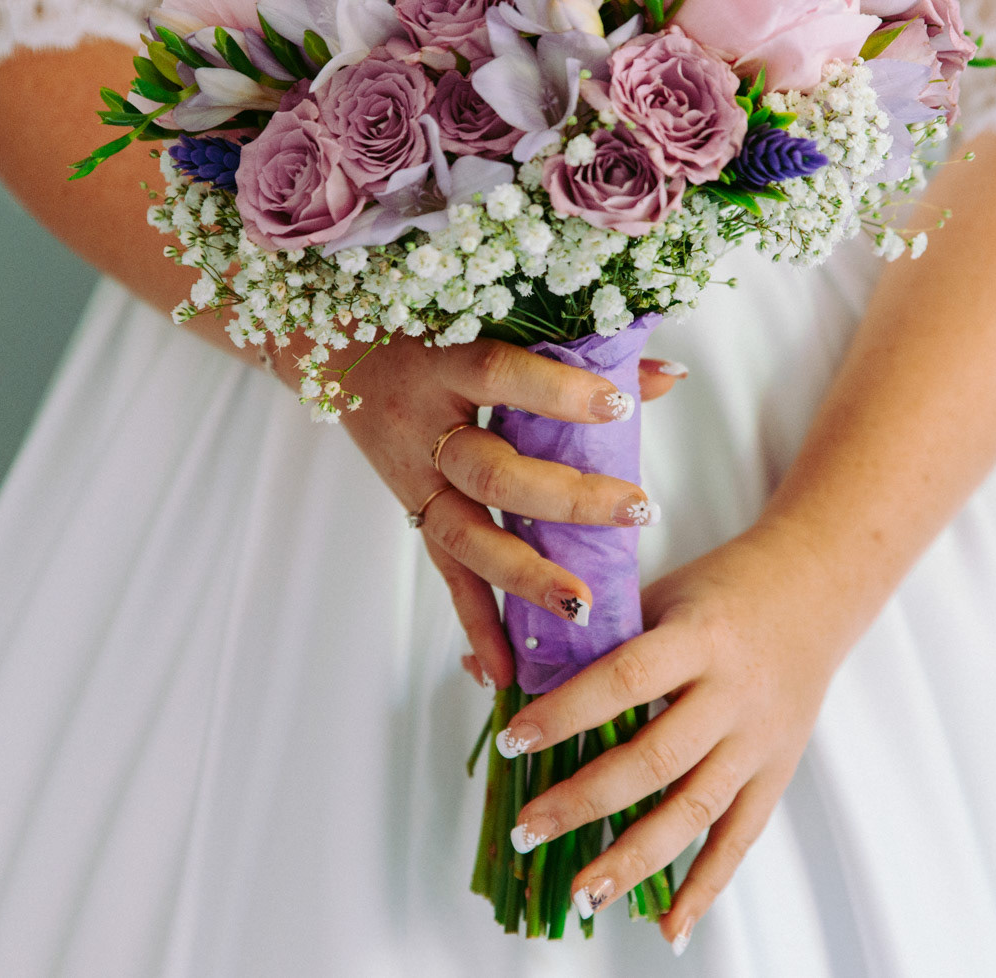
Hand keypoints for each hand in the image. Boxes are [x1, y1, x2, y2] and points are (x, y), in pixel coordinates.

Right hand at [284, 334, 684, 690]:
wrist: (328, 348)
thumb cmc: (428, 324)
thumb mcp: (488, 321)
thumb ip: (577, 349)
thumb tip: (666, 375)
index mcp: (444, 363)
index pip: (501, 375)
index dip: (557, 393)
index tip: (618, 405)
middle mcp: (424, 428)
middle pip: (492, 473)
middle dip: (565, 499)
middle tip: (635, 509)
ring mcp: (415, 480)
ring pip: (467, 537)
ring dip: (524, 577)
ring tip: (580, 604)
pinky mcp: (416, 515)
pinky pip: (447, 577)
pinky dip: (475, 627)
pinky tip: (504, 674)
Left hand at [491, 516, 861, 952]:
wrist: (816, 585)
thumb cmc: (723, 587)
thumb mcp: (658, 593)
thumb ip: (586, 637)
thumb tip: (488, 669)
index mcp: (699, 637)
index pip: (627, 680)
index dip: (568, 713)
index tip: (515, 740)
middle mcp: (734, 694)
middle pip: (655, 759)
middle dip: (585, 800)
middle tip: (529, 827)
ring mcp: (759, 740)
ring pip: (694, 810)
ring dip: (634, 859)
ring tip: (581, 891)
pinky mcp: (777, 771)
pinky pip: (739, 839)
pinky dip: (705, 887)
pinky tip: (668, 925)